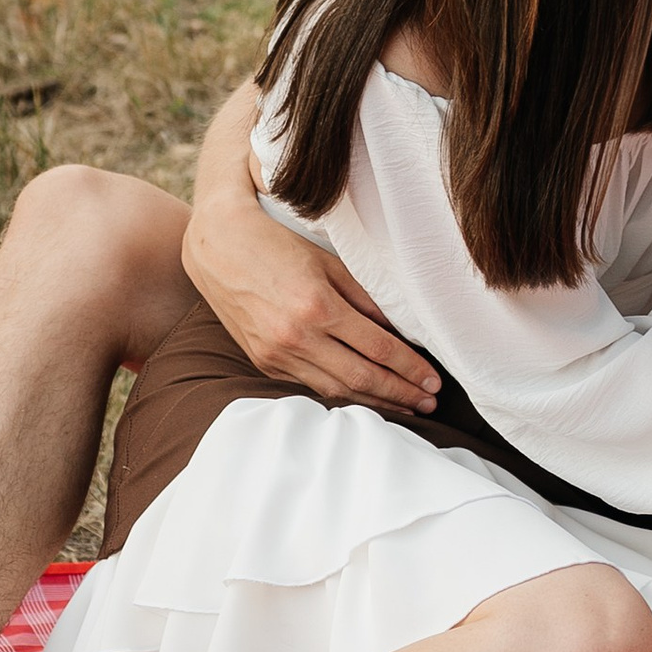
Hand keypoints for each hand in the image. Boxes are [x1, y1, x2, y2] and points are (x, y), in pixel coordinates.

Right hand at [185, 191, 440, 413]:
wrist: (217, 245)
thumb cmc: (276, 242)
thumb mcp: (328, 260)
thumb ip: (365, 297)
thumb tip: (400, 329)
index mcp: (318, 306)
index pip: (379, 348)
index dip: (411, 368)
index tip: (435, 380)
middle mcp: (297, 336)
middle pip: (361, 379)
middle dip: (401, 395)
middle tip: (430, 404)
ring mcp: (277, 354)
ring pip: (336, 392)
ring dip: (375, 404)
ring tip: (406, 409)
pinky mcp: (263, 362)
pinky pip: (310, 387)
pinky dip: (341, 397)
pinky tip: (365, 400)